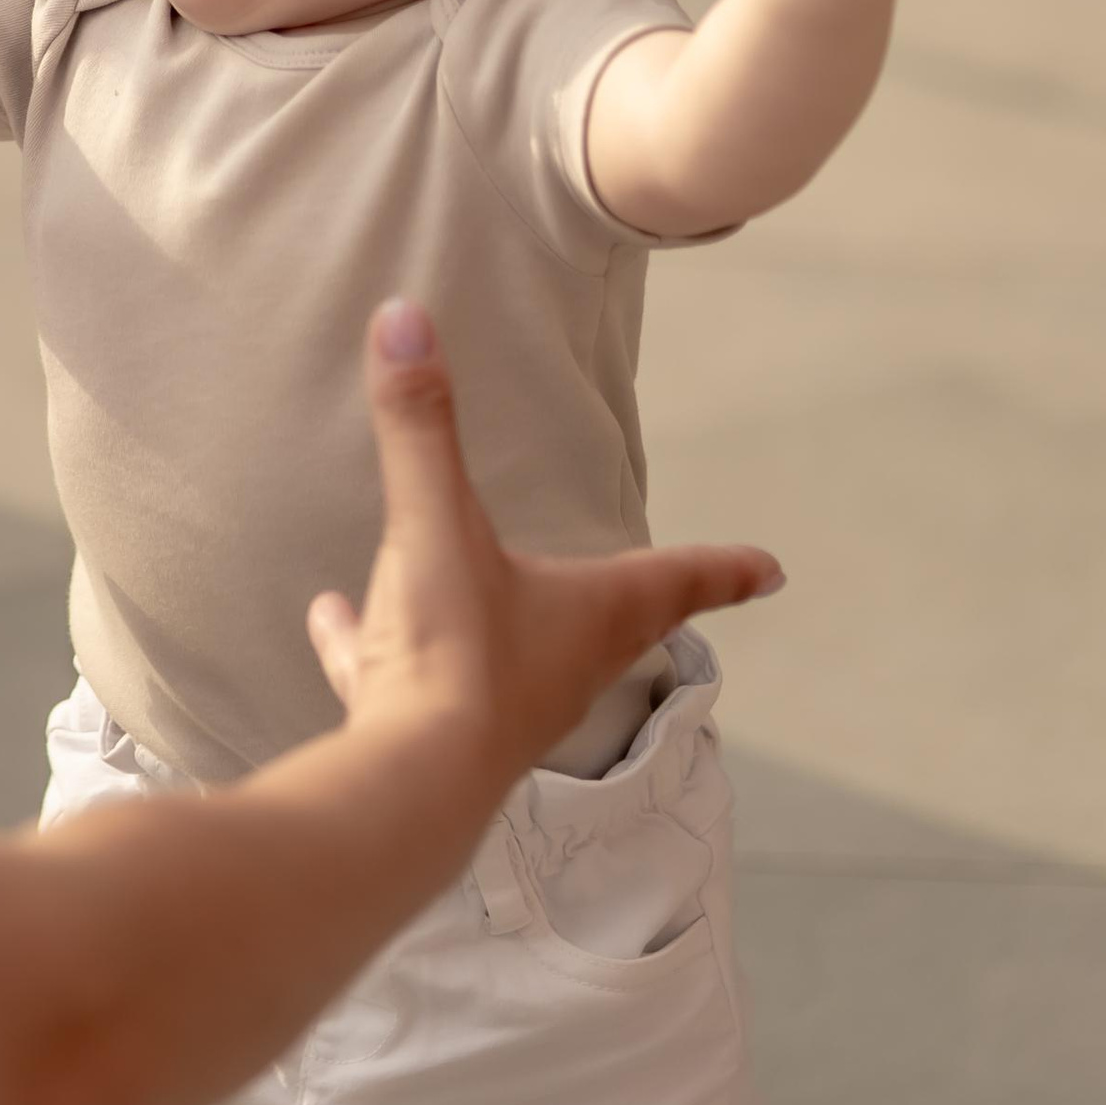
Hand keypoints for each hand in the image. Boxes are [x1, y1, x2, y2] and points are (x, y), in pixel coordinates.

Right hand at [308, 301, 781, 761]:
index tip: (774, 571)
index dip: (725, 568)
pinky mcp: (426, 739)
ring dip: (491, 619)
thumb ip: (420, 426)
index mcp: (589, 617)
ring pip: (504, 659)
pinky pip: (402, 681)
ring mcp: (494, 713)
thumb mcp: (436, 526)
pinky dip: (374, 648)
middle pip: (609, 627)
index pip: (676, 582)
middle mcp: (557, 670)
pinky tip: (331, 618)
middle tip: (662, 592)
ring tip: (462, 586)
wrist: (406, 790)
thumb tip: (405, 314)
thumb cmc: (455, 656)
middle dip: (631, 604)